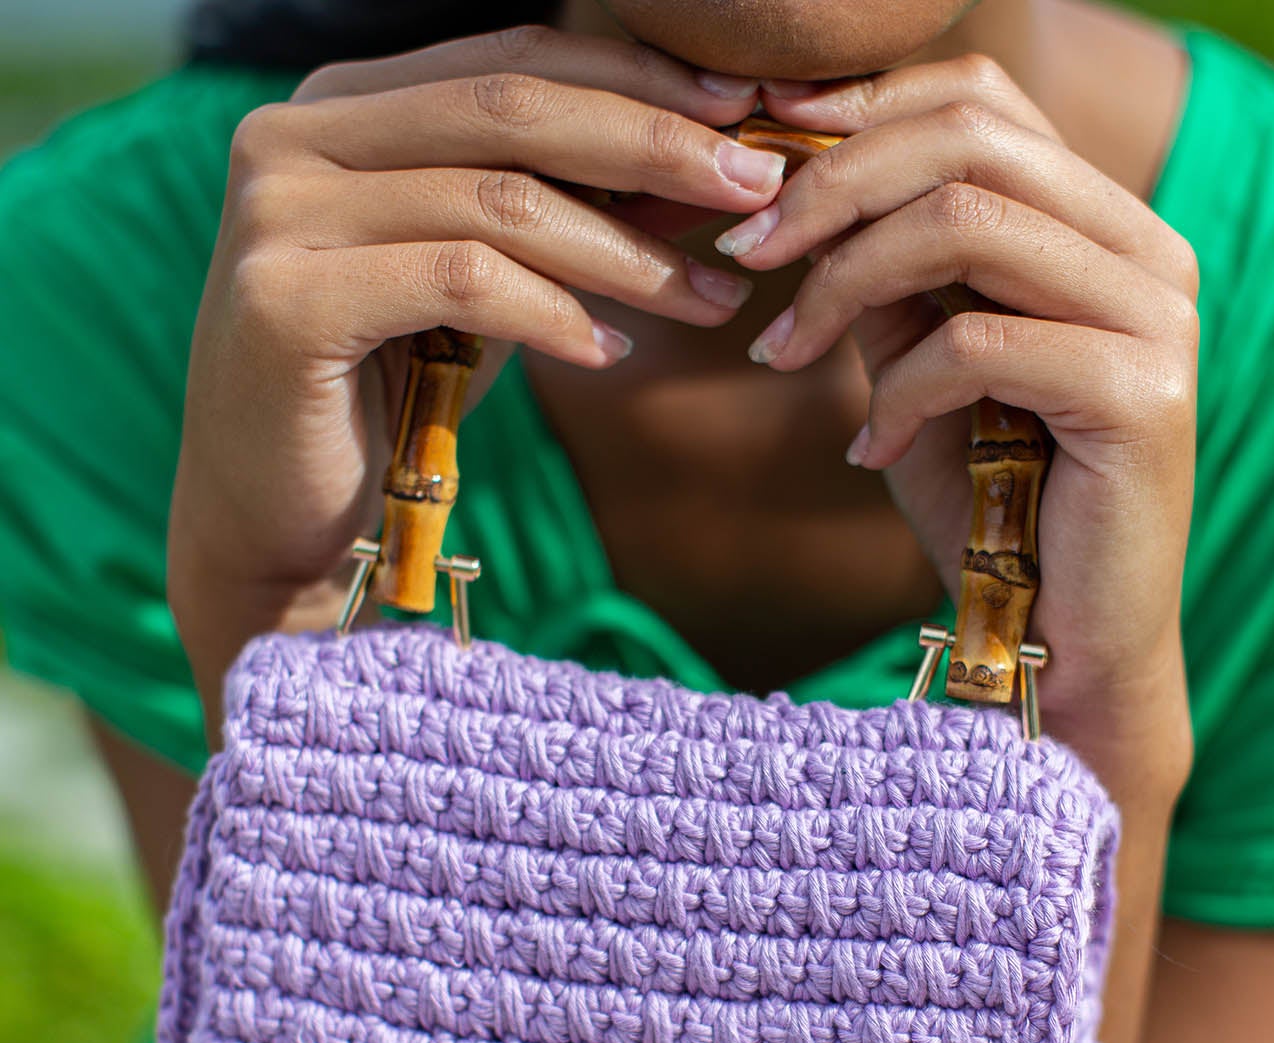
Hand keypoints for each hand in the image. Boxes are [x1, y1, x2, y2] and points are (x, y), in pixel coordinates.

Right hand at [166, 24, 782, 625]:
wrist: (278, 511)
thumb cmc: (392, 391)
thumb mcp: (489, 288)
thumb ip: (562, 221)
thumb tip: (698, 177)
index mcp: (346, 108)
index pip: (511, 62)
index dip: (636, 80)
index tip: (744, 114)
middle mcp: (298, 135)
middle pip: (511, 110)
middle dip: (654, 145)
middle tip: (757, 189)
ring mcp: (281, 212)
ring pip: (499, 202)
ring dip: (628, 256)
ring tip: (715, 301)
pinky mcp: (286, 301)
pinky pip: (462, 284)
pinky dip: (555, 317)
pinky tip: (613, 352)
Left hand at [714, 57, 1199, 727]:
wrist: (1064, 645)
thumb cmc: (991, 512)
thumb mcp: (922, 374)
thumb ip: (891, 283)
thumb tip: (802, 197)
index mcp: (1102, 226)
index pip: (981, 103)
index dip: (859, 114)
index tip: (760, 168)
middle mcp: (1147, 249)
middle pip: (969, 141)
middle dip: (831, 188)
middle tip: (747, 254)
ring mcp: (1156, 315)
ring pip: (967, 225)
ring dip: (843, 285)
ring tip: (781, 352)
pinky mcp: (1143, 392)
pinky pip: (978, 345)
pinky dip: (897, 392)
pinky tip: (867, 451)